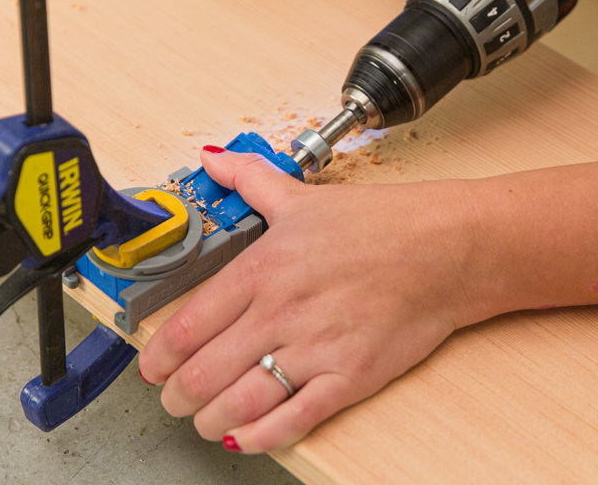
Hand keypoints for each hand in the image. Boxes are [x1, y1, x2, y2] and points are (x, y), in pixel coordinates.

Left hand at [138, 148, 483, 451]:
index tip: (152, 368)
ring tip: (207, 419)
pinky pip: (290, 421)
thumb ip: (249, 180)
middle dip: (177, 397)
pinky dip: (258, 437)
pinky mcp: (348, 378)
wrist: (445, 249)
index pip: (185, 328)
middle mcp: (280, 312)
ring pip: (236, 404)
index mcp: (261, 270)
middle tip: (175, 398)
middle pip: (201, 375)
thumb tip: (214, 160)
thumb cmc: (380, 224)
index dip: (156, 359)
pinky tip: (246, 436)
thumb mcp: (303, 197)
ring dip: (210, 421)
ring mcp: (314, 349)